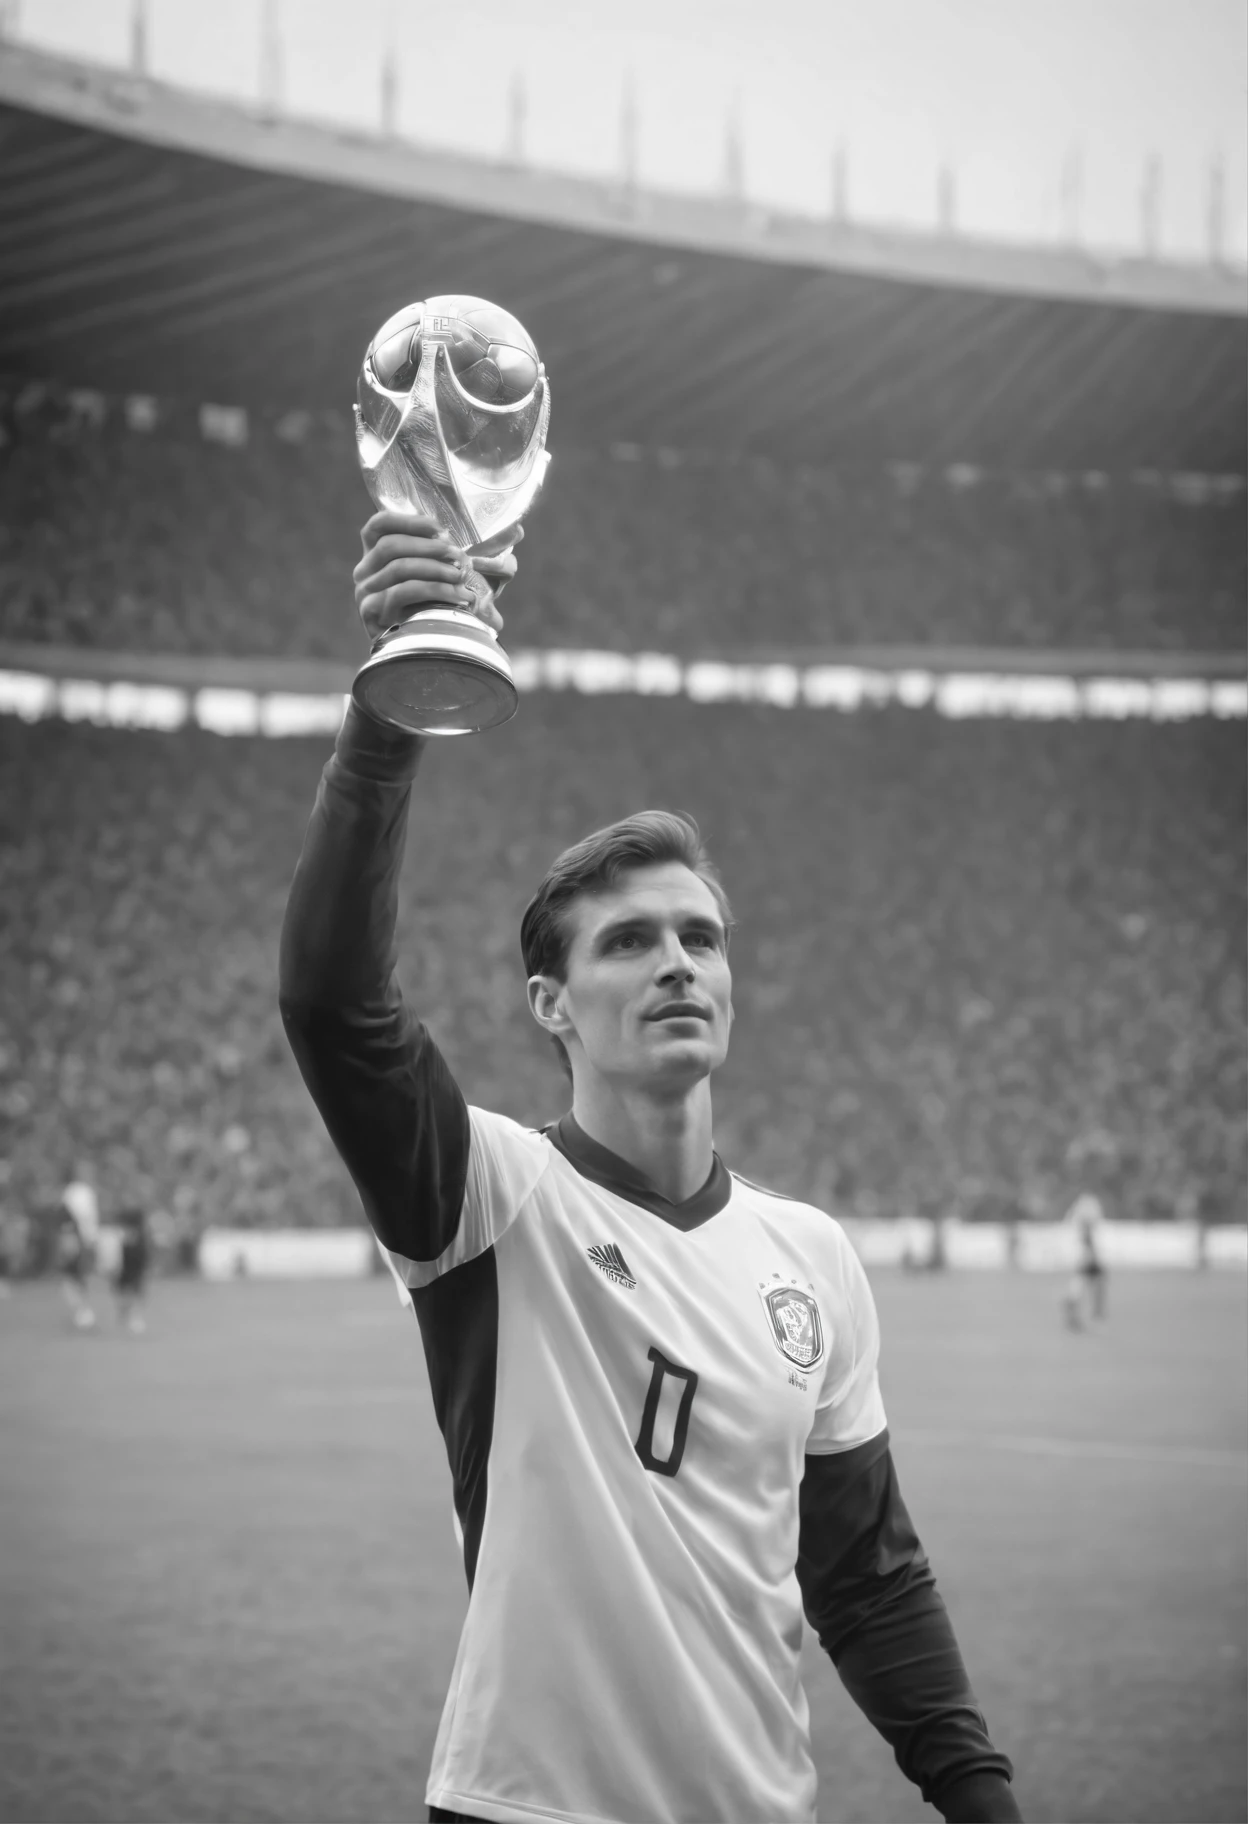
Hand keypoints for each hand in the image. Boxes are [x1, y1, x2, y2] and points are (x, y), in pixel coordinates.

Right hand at [353, 511, 520, 642]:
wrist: (423, 656)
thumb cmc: (437, 609)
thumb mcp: (452, 578)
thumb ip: (475, 554)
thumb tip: (518, 530)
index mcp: (377, 556)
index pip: (378, 526)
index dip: (407, 521)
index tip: (439, 528)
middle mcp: (365, 572)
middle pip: (391, 545)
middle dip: (429, 547)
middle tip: (458, 555)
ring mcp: (365, 593)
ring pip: (399, 568)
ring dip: (435, 569)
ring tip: (461, 577)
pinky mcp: (370, 613)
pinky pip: (402, 592)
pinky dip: (434, 591)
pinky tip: (458, 597)